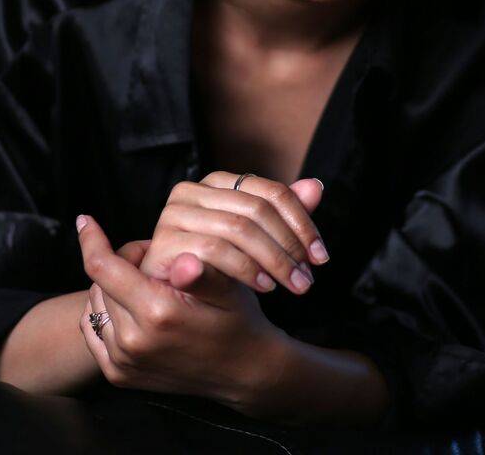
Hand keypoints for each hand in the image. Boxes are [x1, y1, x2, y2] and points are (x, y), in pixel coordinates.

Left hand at [76, 212, 283, 408]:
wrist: (244, 371)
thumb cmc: (237, 320)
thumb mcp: (228, 289)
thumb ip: (203, 272)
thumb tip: (184, 259)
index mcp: (157, 313)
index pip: (103, 267)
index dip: (92, 240)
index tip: (86, 220)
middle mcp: (133, 341)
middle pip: (101, 282)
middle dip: (121, 264)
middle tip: (156, 262)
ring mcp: (124, 362)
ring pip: (96, 305)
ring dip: (113, 289)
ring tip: (148, 285)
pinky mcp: (120, 375)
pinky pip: (93, 330)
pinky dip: (105, 313)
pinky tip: (131, 307)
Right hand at [139, 172, 327, 296]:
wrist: (182, 303)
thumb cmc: (222, 269)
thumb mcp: (260, 242)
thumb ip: (285, 215)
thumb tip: (316, 187)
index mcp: (217, 182)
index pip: (271, 192)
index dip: (302, 222)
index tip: (321, 255)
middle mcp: (191, 191)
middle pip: (257, 210)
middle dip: (289, 246)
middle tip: (308, 278)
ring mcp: (173, 215)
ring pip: (238, 228)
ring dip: (273, 260)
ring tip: (292, 285)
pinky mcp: (163, 243)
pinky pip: (215, 250)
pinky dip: (246, 269)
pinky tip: (265, 286)